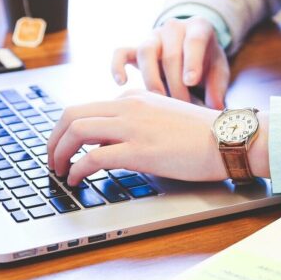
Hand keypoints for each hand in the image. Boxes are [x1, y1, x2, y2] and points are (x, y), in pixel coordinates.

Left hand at [47, 91, 268, 186]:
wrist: (229, 138)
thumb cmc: (204, 135)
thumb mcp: (165, 118)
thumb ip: (140, 123)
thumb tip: (117, 143)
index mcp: (135, 98)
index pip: (88, 108)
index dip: (69, 131)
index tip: (65, 147)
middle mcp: (128, 107)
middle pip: (72, 114)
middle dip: (54, 138)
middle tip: (51, 159)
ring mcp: (132, 127)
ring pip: (76, 131)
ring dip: (59, 152)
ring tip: (58, 171)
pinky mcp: (139, 150)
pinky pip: (93, 157)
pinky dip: (77, 169)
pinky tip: (76, 180)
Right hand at [111, 16, 229, 109]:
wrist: (191, 49)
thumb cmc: (207, 62)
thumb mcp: (219, 71)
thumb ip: (218, 88)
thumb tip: (215, 108)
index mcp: (198, 28)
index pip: (194, 41)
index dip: (192, 61)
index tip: (191, 82)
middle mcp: (174, 28)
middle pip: (170, 54)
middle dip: (176, 83)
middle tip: (182, 106)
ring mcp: (153, 37)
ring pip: (145, 52)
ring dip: (152, 79)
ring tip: (159, 101)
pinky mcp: (136, 48)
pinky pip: (121, 53)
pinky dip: (118, 66)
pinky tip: (122, 83)